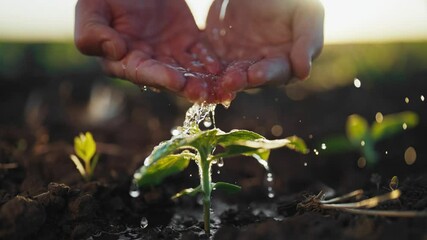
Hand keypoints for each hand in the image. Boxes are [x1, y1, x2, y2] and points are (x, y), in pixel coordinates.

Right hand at [74, 0, 220, 101]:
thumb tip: (115, 52)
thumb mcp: (91, 9)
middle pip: (171, 77)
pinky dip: (210, 62)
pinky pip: (201, 54)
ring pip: (189, 70)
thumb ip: (93, 33)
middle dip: (188, 86)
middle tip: (204, 94)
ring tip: (218, 89)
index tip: (176, 81)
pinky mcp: (187, 40)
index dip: (160, 77)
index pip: (143, 72)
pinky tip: (219, 68)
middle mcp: (150, 61)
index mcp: (125, 60)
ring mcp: (170, 53)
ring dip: (203, 80)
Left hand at [206, 0, 323, 99]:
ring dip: (222, 80)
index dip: (268, 74)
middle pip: (252, 79)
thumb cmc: (286, 1)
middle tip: (232, 80)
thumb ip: (309, 38)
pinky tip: (198, 73)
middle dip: (242, 80)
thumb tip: (303, 71)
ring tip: (215, 79)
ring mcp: (240, 61)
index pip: (279, 72)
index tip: (256, 74)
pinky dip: (205, 71)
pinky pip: (211, 66)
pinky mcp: (219, 55)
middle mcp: (262, 65)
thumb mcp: (305, 11)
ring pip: (230, 75)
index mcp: (286, 58)